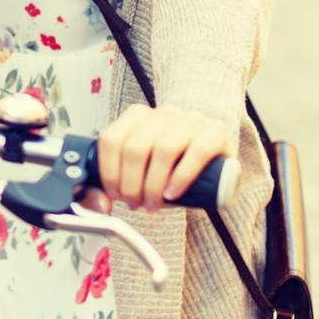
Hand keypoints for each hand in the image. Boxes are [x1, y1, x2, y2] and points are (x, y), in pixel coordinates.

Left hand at [96, 103, 232, 211]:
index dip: (108, 171)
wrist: (217, 161)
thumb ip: (119, 186)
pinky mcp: (215, 132)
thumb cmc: (176, 168)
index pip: (112, 139)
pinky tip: (173, 194)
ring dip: (153, 184)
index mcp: (139, 117)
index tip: (114, 195)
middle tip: (135, 204)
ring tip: (153, 204)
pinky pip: (196, 152)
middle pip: (135, 147)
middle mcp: (164, 114)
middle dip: (131, 184)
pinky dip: (181, 176)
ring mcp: (191, 120)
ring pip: (163, 149)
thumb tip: (101, 204)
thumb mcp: (144, 173)